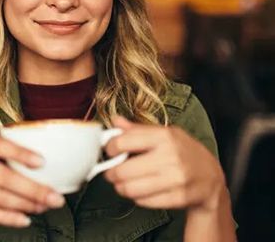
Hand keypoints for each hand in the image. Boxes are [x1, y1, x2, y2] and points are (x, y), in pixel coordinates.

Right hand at [0, 130, 65, 227]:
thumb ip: (1, 147)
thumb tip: (41, 161)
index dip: (20, 154)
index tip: (42, 162)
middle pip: (3, 178)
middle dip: (33, 190)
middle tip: (56, 198)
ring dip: (24, 205)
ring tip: (44, 207)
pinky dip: (6, 218)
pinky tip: (24, 218)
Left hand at [104, 116, 226, 212]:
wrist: (211, 177)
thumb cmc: (184, 152)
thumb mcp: (165, 133)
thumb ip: (138, 129)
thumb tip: (115, 120)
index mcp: (164, 136)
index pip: (122, 142)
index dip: (110, 148)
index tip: (110, 151)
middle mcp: (170, 156)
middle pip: (123, 170)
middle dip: (111, 173)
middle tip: (111, 172)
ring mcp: (175, 179)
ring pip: (130, 189)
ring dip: (120, 187)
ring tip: (122, 183)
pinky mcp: (178, 198)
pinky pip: (143, 201)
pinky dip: (136, 197)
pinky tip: (140, 191)